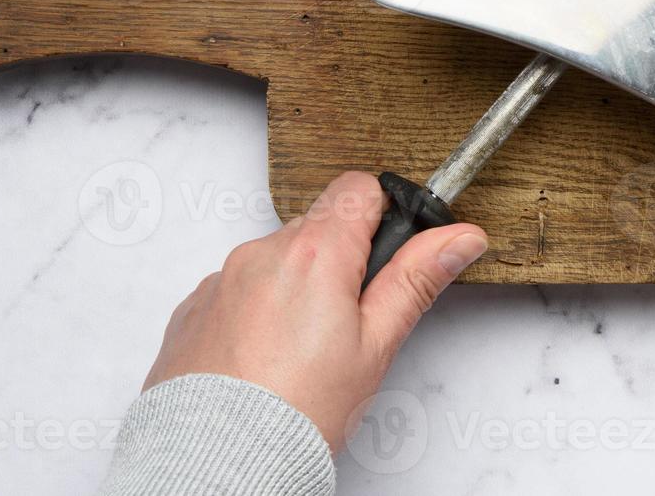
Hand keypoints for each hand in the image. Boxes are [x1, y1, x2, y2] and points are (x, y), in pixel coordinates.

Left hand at [142, 171, 487, 449]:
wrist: (216, 466)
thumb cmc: (299, 413)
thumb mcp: (377, 345)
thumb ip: (417, 278)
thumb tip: (460, 236)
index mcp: (314, 252)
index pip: (359, 188)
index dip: (382, 215)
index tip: (386, 255)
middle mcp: (261, 252)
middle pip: (319, 225)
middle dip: (341, 259)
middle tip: (351, 321)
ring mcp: (221, 279)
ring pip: (278, 259)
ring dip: (298, 285)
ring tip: (305, 349)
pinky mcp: (194, 309)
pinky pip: (239, 288)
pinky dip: (258, 309)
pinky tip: (267, 357)